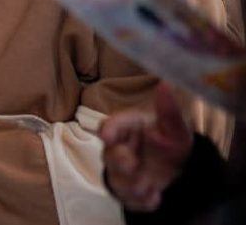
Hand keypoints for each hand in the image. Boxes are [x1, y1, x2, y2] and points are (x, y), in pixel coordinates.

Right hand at [100, 82, 193, 211]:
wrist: (177, 169)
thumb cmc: (167, 141)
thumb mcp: (175, 128)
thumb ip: (169, 110)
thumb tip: (166, 84)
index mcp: (128, 130)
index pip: (112, 126)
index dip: (109, 130)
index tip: (107, 134)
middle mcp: (120, 150)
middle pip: (110, 155)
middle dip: (119, 160)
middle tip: (130, 163)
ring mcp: (124, 173)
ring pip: (119, 180)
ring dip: (131, 184)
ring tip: (148, 186)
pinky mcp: (130, 193)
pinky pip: (132, 200)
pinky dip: (142, 200)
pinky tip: (154, 196)